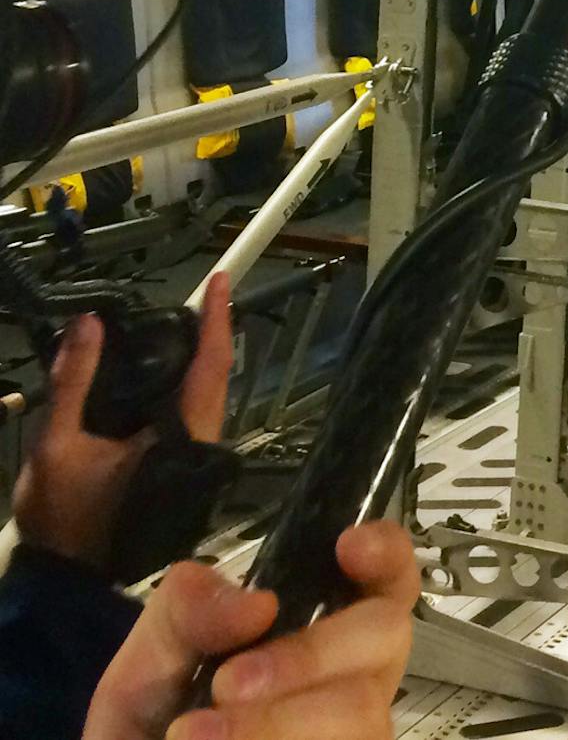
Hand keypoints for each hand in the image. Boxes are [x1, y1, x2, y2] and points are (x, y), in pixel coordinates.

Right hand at [14, 273, 233, 573]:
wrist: (67, 576)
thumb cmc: (64, 520)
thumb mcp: (56, 446)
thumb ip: (73, 383)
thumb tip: (88, 325)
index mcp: (180, 437)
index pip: (210, 365)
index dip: (216, 320)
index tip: (219, 282)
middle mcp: (196, 442)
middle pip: (212, 374)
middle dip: (206, 332)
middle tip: (196, 294)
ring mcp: (189, 453)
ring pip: (203, 392)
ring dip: (194, 356)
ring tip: (179, 319)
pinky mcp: (176, 461)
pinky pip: (187, 409)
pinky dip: (179, 380)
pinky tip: (160, 364)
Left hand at [85, 520, 418, 739]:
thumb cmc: (155, 727)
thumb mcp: (149, 663)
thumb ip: (186, 613)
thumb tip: (259, 604)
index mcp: (326, 630)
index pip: (389, 578)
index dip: (387, 554)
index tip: (346, 546)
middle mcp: (357, 680)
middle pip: (385, 638)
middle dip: (309, 655)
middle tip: (226, 684)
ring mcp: (356, 734)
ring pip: (362, 714)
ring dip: (277, 722)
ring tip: (194, 737)